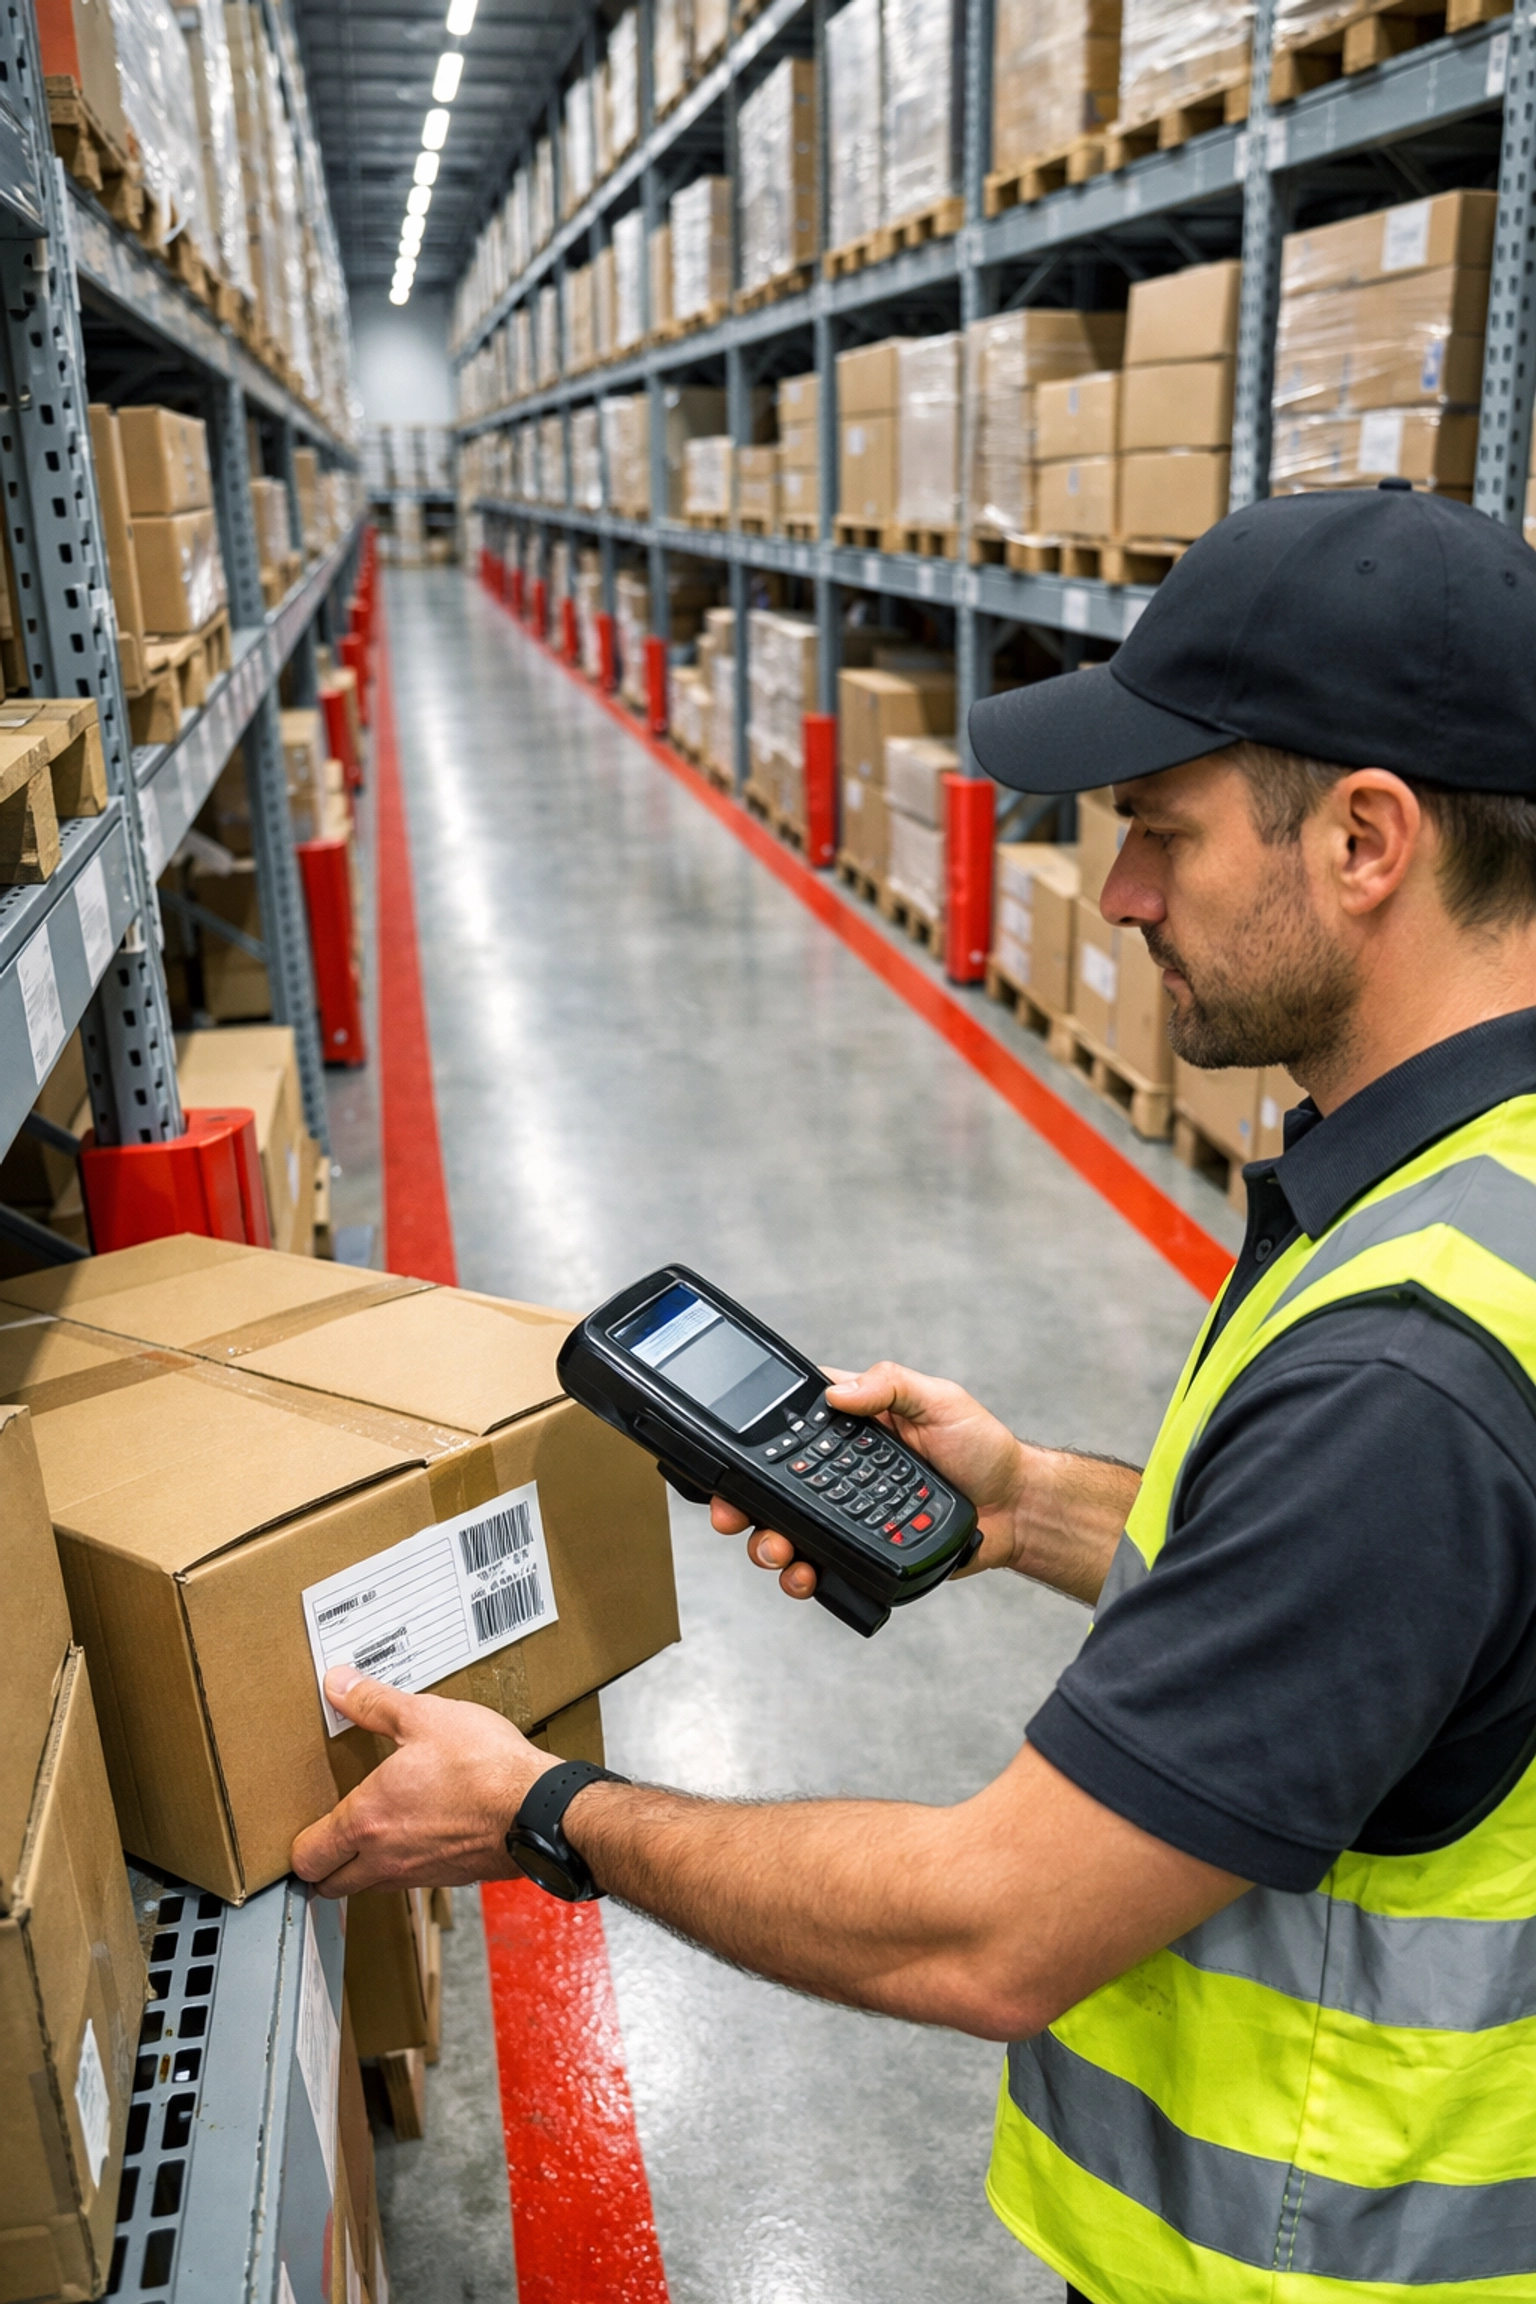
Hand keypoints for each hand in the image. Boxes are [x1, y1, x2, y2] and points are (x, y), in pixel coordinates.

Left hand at [290, 1667, 561, 1896]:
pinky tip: (420, 1829)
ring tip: (373, 1830)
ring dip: (360, 1867)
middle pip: (329, 1885)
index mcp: (366, 1820)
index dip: (298, 1844)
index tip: (305, 1823)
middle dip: (322, 1865)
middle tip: (328, 1836)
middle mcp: (384, 1857)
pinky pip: (408, 1880)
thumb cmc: (483, 1766)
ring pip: (368, 1885)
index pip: (307, 1857)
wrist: (538, 1809)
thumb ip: (374, 1703)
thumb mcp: (424, 1717)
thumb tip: (338, 1684)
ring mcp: (417, 1874)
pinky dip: (402, 1864)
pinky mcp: (448, 1877)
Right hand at [711, 1363, 1029, 1601]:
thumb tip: (838, 1392)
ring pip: (787, 1529)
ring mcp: (847, 1512)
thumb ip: (892, 1384)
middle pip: (773, 1484)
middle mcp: (841, 1469)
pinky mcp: (860, 1551)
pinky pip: (819, 1563)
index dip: (753, 1438)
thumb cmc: (982, 1448)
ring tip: (776, 1551)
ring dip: (767, 1543)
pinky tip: (804, 1576)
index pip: (789, 1424)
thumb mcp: (941, 1399)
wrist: (1015, 1510)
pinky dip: (802, 1574)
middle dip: (744, 1503)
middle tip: (734, 1516)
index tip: (730, 1454)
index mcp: (853, 1426)